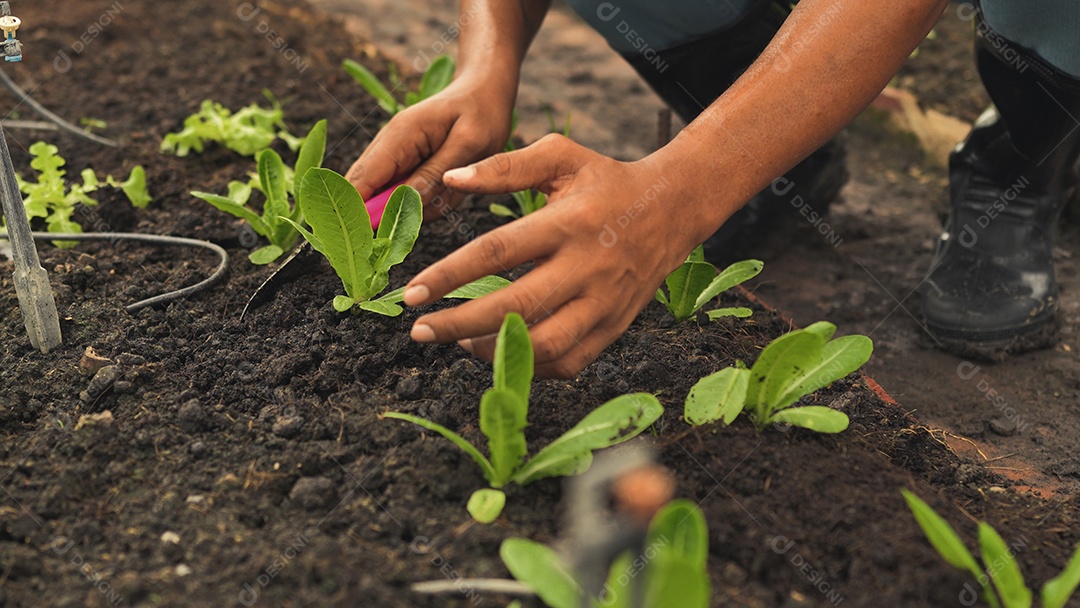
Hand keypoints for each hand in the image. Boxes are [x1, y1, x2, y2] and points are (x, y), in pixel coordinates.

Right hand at [346, 77, 512, 220]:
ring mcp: (397, 158)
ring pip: (391, 201)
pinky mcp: (408, 167)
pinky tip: (452, 191)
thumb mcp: (468, 143)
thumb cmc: (481, 110)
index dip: (355, 214)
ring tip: (453, 193)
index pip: (362, 181)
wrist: (484, 88)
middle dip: (386, 219)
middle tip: (410, 235)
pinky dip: (430, 203)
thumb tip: (405, 203)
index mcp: (399, 137)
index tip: (357, 245)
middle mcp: (390, 147)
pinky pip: (410, 198)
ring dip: (419, 209)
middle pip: (366, 195)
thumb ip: (436, 173)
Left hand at [402, 134, 720, 377]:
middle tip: (419, 330)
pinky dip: (530, 366)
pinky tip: (501, 352)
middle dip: (459, 324)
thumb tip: (453, 178)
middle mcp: (587, 267)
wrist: (672, 210)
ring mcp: (604, 302)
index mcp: (568, 222)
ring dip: (493, 350)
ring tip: (459, 343)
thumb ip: (506, 166)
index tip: (412, 292)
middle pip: (515, 307)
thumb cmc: (607, 181)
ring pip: (544, 344)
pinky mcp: (614, 327)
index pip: (497, 253)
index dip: (449, 275)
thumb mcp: (561, 156)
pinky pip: (569, 363)